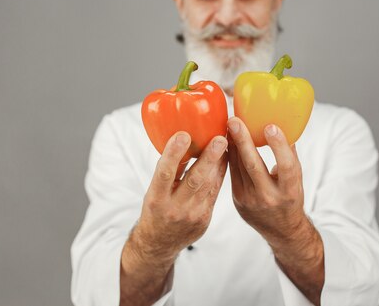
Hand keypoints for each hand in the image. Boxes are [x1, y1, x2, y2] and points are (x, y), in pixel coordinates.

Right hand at [131, 131, 227, 262]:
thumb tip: (183, 141)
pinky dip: (219, 174)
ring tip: (225, 143)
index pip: (164, 173)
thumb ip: (167, 172)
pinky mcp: (205, 219)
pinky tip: (224, 160)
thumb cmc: (155, 210)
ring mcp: (192, 216)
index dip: (173, 154)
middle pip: (194, 180)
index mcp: (156, 199)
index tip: (183, 135)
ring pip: (209, 185)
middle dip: (209, 158)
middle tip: (220, 139)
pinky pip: (214, 193)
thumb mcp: (153, 192)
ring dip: (219, 163)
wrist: (159, 243)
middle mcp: (174, 208)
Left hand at [227, 117, 308, 246]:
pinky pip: (232, 173)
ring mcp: (250, 200)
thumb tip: (283, 125)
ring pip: (239, 167)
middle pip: (254, 165)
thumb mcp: (297, 180)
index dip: (278, 146)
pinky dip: (230, 155)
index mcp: (290, 191)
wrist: (282, 230)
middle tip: (234, 121)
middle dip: (243, 141)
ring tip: (229, 125)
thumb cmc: (291, 198)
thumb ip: (290, 156)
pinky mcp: (237, 199)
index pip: (286, 166)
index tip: (270, 126)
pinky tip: (227, 140)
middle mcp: (269, 197)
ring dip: (233, 144)